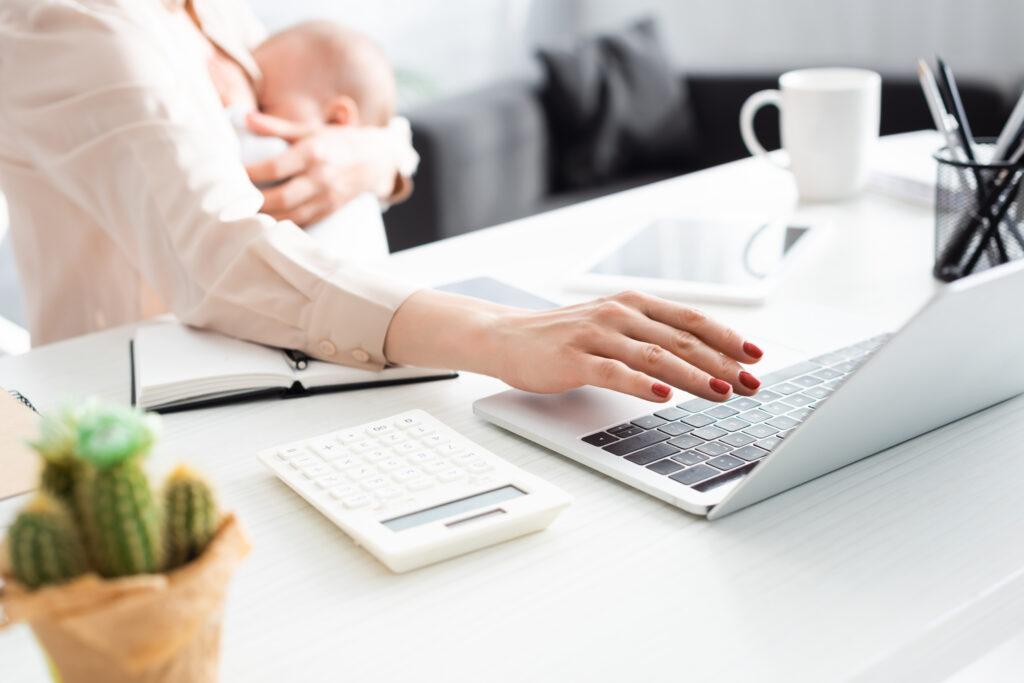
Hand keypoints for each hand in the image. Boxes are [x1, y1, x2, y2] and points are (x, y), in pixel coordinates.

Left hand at [244, 112, 397, 226]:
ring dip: (264, 217)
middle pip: (280, 197)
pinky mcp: (329, 211)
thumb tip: (247, 118)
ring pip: (290, 216)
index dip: (249, 174)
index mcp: (313, 152)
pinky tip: (264, 222)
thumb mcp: (311, 129)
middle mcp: (321, 177)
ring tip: (242, 214)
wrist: (377, 160)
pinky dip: (281, 224)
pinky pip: (301, 222)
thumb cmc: (338, 141)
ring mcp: (327, 197)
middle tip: (231, 201)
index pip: (275, 168)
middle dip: (253, 202)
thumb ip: (278, 127)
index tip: (230, 174)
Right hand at [384, 290, 763, 402]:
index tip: (755, 357)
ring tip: (721, 392)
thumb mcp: (613, 326)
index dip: (727, 337)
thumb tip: (702, 356)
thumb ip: (651, 336)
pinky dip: (642, 385)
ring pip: (655, 356)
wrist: (508, 337)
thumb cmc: (565, 336)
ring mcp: (596, 335)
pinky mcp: (575, 359)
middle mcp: (619, 314)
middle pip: (681, 339)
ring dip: (693, 375)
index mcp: (633, 303)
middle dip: (721, 362)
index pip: (690, 319)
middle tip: (750, 384)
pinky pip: (615, 372)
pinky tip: (663, 396)